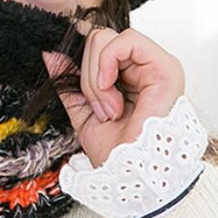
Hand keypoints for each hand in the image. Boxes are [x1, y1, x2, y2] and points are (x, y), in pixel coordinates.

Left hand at [43, 27, 184, 167]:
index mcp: (128, 76)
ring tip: (110, 109)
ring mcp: (156, 64)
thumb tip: (51, 54)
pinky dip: (108, 62)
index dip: (81, 52)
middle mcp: (143, 67)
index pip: (98, 43)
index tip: (67, 69)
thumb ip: (69, 84)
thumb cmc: (118, 156)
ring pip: (106, 38)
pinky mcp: (166, 67)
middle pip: (98, 39)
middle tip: (101, 110)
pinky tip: (111, 91)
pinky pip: (126, 40)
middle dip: (88, 77)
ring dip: (96, 77)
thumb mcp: (84, 114)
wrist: (133, 178)